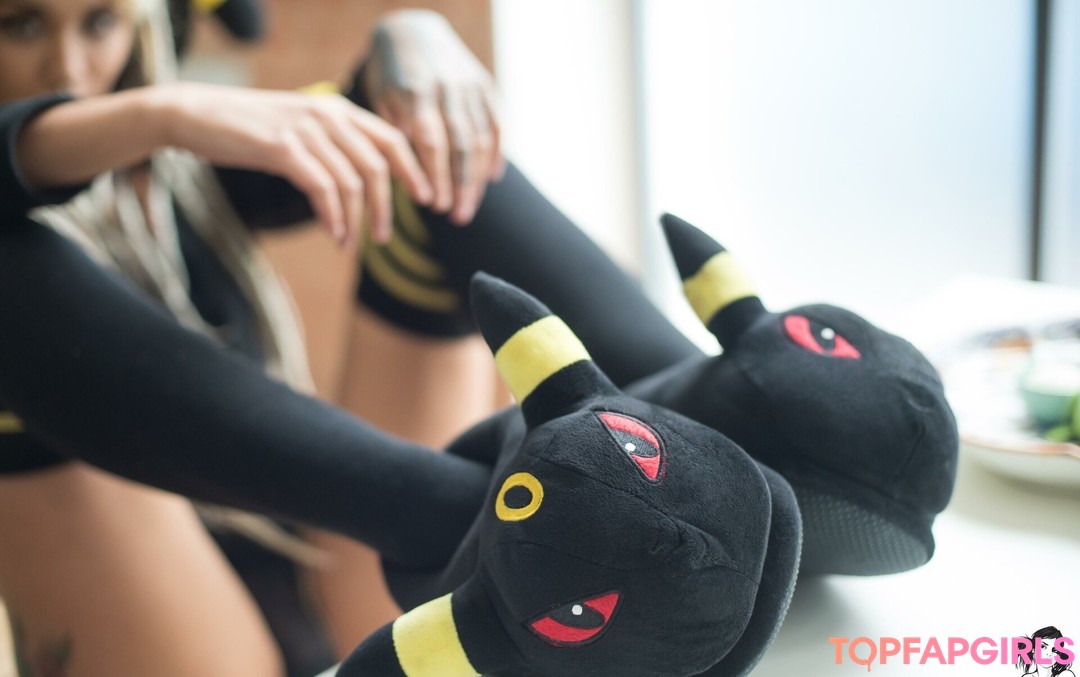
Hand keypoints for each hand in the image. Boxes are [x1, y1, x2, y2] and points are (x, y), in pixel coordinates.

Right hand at [158, 81, 432, 246]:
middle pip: (378, 165)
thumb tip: (368, 183)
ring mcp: (305, 129)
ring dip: (356, 220)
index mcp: (339, 110)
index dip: (415, 171)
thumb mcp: (302, 130)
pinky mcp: (282, 147)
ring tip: (351, 245)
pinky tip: (334, 234)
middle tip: (385, 237)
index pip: (393, 140)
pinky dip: (333, 215)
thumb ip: (336, 147)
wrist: (197, 115)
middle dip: (388, 206)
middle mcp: (327, 115)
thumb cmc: (251, 130)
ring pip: (351, 181)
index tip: (428, 201)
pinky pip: (322, 187)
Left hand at [363, 9, 504, 224]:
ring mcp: (470, 86)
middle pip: (461, 145)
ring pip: (482, 138)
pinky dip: (497, 153)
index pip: (431, 143)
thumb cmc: (389, 76)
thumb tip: (407, 178)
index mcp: (415, 92)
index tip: (436, 206)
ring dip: (478, 178)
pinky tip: (491, 179)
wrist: (411, 30)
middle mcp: (447, 88)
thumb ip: (395, 134)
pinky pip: (498, 123)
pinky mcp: (486, 86)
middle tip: (458, 217)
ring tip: (470, 207)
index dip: (436, 177)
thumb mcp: (380, 99)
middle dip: (461, 185)